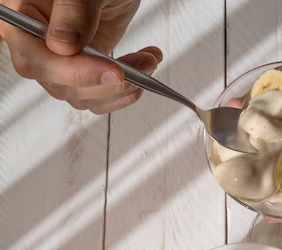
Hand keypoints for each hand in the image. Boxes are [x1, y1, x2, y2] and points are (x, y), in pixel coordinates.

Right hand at [0, 0, 161, 112]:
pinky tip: (145, 64)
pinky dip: (128, 89)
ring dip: (123, 88)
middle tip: (143, 64)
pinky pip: (101, 96)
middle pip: (62, 87)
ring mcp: (62, 63)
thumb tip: (61, 45)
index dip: (75, 72)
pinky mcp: (86, 71)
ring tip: (148, 60)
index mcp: (22, 22)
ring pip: (84, 97)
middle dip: (108, 82)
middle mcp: (38, 47)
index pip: (35, 61)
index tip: (114, 71)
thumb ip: (72, 10)